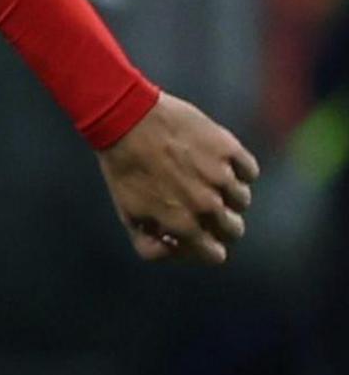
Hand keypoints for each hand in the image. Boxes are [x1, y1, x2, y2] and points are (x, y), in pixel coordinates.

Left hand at [99, 93, 255, 265]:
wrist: (126, 119)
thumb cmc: (124, 168)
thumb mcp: (127, 213)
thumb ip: (149, 244)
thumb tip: (175, 252)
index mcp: (182, 224)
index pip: (216, 255)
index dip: (207, 248)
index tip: (200, 235)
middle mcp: (206, 204)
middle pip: (234, 230)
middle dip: (220, 224)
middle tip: (203, 207)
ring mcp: (220, 176)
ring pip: (242, 200)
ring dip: (228, 195)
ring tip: (205, 179)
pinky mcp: (229, 149)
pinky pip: (250, 171)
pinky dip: (239, 169)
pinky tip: (218, 162)